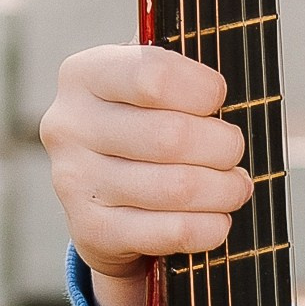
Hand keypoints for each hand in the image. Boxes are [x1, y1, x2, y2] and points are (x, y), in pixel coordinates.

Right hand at [40, 43, 252, 305]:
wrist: (102, 206)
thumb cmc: (140, 131)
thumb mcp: (144, 91)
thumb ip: (174, 75)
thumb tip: (220, 83)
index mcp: (83, 75)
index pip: (153, 74)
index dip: (202, 90)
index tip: (218, 99)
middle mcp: (69, 124)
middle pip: (173, 135)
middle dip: (223, 146)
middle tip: (233, 151)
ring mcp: (75, 180)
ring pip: (178, 187)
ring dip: (224, 189)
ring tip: (235, 186)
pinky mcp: (93, 230)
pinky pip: (172, 231)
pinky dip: (209, 227)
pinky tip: (218, 219)